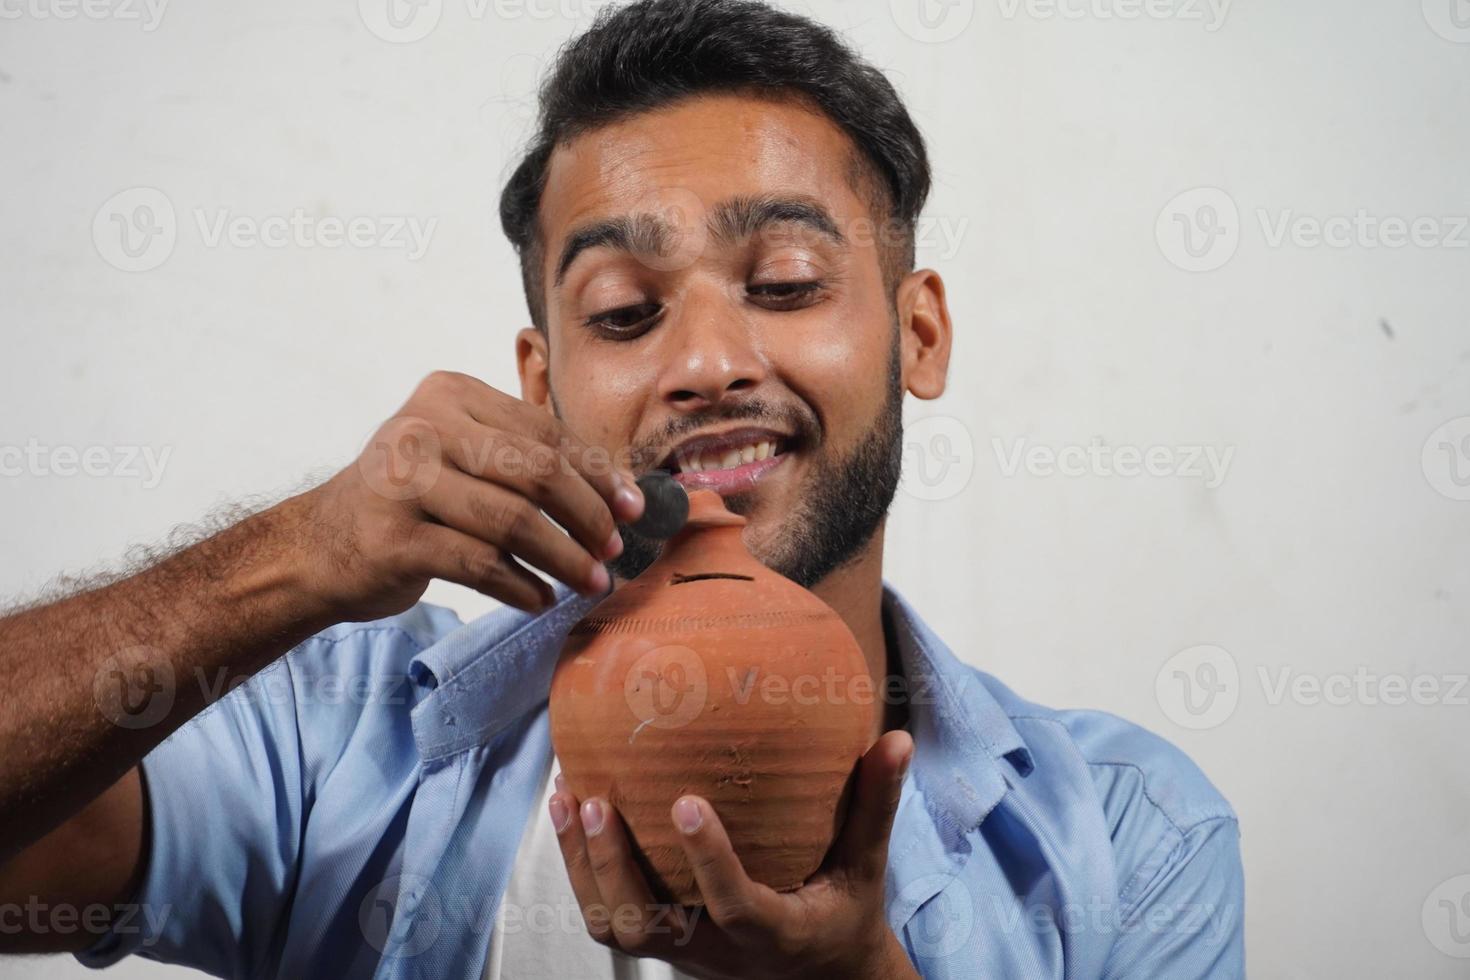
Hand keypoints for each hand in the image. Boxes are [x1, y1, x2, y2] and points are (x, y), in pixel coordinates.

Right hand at [291, 370, 643, 622]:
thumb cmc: (411, 501)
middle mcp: (424, 426)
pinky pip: (480, 564)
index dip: (598, 472)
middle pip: (536, 471)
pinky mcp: (394, 539)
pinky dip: (521, 586)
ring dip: (564, 558)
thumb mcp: (461, 456)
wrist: (320, 546)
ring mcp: (404, 482)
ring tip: (590, 582)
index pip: (545, 431)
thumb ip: (526, 459)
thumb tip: (622, 492)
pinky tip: (539, 598)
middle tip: (614, 550)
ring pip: (513, 520)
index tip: (633, 507)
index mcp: (451, 394)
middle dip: (588, 516)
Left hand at [548, 730, 919, 979]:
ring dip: (582, 864)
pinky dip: (581, 868)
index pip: (734, 904)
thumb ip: (875, 805)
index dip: (707, 858)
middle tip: (595, 800)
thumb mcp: (866, 866)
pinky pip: (608, 915)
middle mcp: (717, 948)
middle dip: (613, 865)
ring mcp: (682, 949)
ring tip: (566, 795)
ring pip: (613, 925)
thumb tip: (895, 737)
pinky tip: (569, 810)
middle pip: (645, 924)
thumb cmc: (844, 912)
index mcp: (774, 931)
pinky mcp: (663, 940)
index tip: (685, 802)